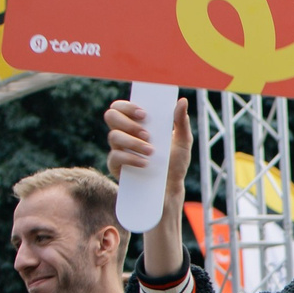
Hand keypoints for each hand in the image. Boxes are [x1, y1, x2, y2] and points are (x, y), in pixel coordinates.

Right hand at [107, 96, 193, 266]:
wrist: (170, 191)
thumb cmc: (175, 165)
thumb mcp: (183, 143)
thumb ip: (181, 122)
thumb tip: (182, 101)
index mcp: (137, 124)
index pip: (121, 107)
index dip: (128, 106)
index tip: (144, 114)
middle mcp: (124, 135)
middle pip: (111, 116)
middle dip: (128, 122)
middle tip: (147, 133)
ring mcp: (118, 151)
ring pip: (113, 137)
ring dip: (133, 142)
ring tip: (151, 152)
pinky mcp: (116, 168)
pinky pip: (115, 157)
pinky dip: (130, 159)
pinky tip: (144, 164)